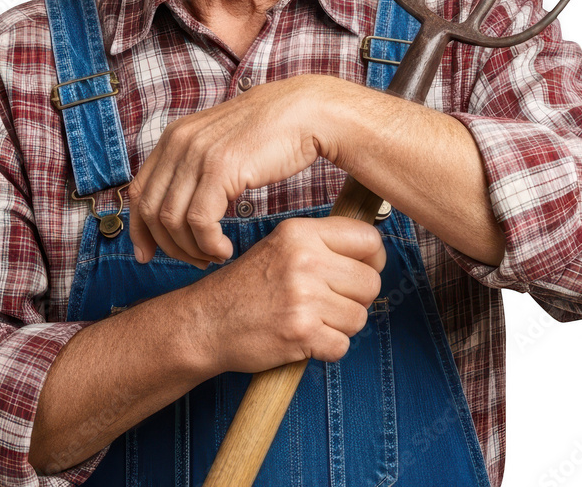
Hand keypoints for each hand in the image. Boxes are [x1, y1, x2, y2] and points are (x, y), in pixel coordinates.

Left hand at [129, 77, 333, 266]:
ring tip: (214, 255)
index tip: (147, 255)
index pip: (137, 191)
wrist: (305, 113)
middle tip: (194, 261)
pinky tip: (225, 249)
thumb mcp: (219, 144)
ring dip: (191, 249)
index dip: (139, 229)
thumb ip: (194, 167)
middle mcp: (179, 142)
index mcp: (174, 136)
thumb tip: (176, 204)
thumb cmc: (270, 134)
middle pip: (150, 210)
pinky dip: (209, 244)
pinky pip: (200, 221)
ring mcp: (197, 153)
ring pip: (172, 220)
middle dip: (168, 246)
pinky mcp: (220, 168)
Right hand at [187, 216, 386, 371]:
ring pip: (359, 317)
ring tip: (312, 319)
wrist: (207, 321)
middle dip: (356, 298)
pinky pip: (342, 346)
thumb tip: (372, 250)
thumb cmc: (248, 286)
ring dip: (341, 325)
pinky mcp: (301, 332)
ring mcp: (304, 297)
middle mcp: (306, 260)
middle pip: (370, 282)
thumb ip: (322, 243)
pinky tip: (305, 339)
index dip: (374, 258)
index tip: (364, 269)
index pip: (368, 238)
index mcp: (301, 232)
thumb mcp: (282, 245)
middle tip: (331, 302)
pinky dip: (327, 349)